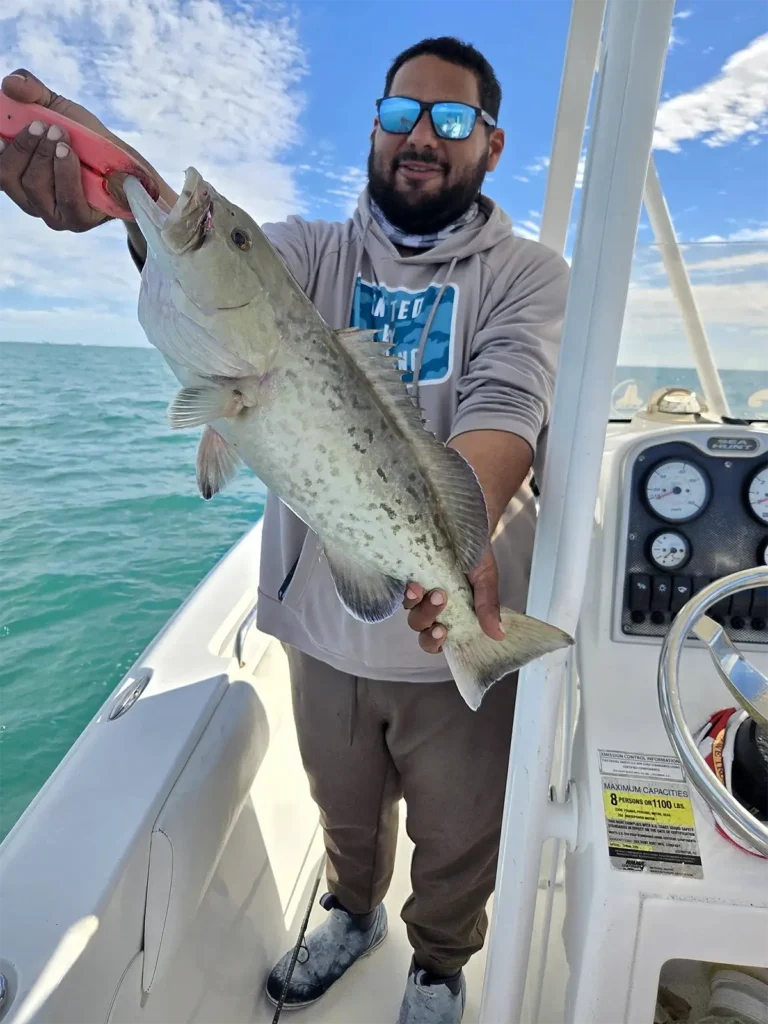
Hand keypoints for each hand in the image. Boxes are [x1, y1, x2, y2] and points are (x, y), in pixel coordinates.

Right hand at [0, 68, 167, 230]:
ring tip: (61, 134)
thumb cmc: (87, 140)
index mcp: (19, 177)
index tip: (2, 133)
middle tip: (43, 125)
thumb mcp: (59, 109)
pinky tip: (68, 152)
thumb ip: (33, 93)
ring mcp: (53, 214)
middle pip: (10, 177)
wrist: (127, 165)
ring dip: (45, 155)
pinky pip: (66, 200)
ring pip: (34, 186)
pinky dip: (64, 172)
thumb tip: (10, 84)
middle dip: (24, 146)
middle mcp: (31, 200)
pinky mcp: (77, 221)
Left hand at [403, 548, 505, 653]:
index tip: (442, 632)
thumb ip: (488, 606)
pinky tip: (413, 583)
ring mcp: (418, 590)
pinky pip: (400, 588)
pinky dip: (406, 589)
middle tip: (441, 599)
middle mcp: (430, 606)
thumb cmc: (477, 557)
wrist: (467, 526)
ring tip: (425, 588)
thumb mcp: (486, 580)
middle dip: (427, 617)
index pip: (436, 640)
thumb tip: (498, 634)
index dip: (434, 642)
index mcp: (450, 615)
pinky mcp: (407, 573)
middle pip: (419, 625)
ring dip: (417, 602)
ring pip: (409, 607)